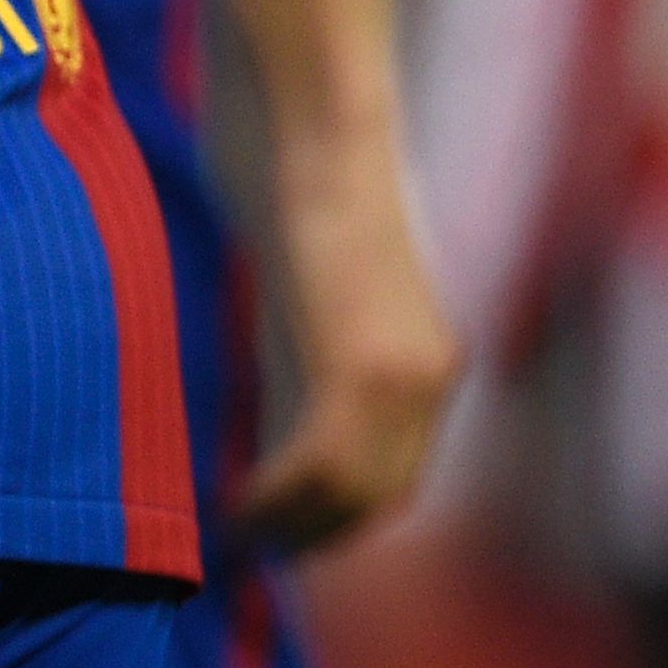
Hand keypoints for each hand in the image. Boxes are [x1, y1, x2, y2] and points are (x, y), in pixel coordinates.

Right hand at [234, 125, 465, 550]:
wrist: (316, 117)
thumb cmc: (300, 169)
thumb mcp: (315, 274)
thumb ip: (310, 337)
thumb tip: (279, 397)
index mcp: (431, 355)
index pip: (395, 467)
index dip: (340, 511)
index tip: (284, 527)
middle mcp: (432, 376)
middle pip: (381, 492)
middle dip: (320, 531)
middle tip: (257, 550)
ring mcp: (402, 375)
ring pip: (353, 490)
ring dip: (294, 524)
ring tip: (240, 538)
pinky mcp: (357, 364)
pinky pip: (318, 462)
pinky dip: (276, 496)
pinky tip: (235, 503)